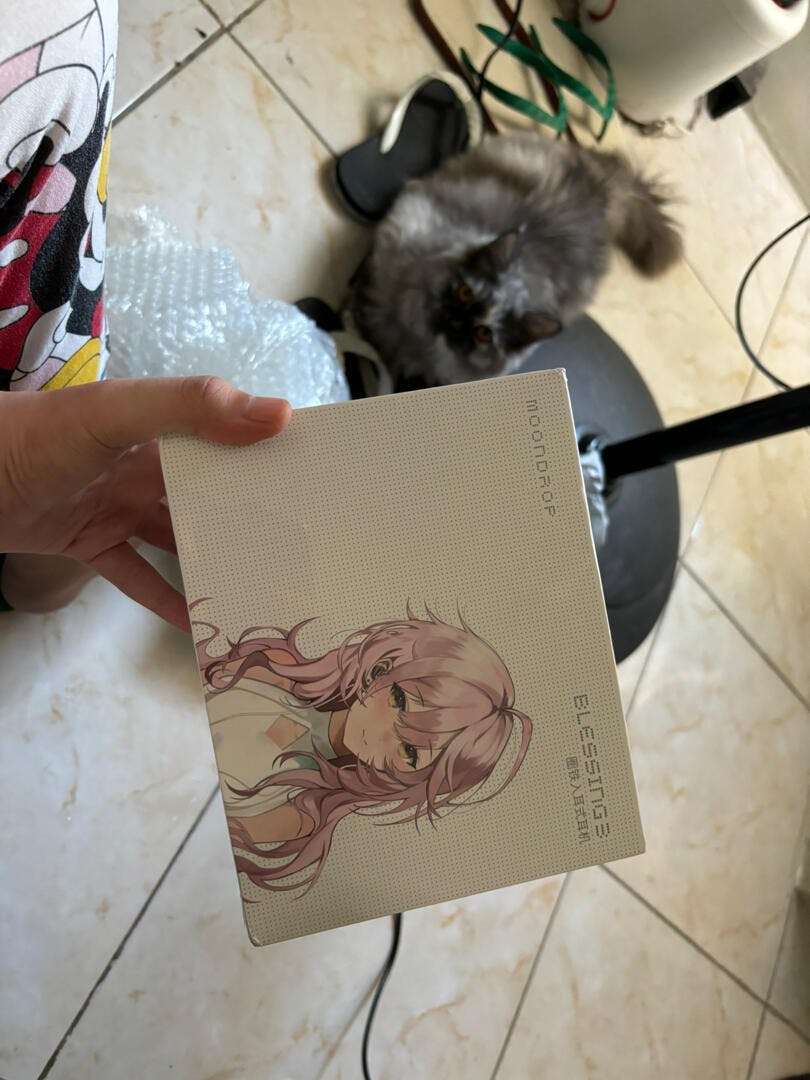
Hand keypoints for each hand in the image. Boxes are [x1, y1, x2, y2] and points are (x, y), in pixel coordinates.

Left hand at [0, 377, 290, 630]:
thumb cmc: (37, 437)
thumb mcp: (116, 412)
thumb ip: (191, 407)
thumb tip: (279, 414)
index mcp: (157, 427)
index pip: (225, 435)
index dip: (265, 449)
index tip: (316, 476)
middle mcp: (143, 465)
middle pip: (208, 492)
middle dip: (249, 513)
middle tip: (300, 542)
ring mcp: (118, 506)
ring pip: (178, 537)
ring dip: (213, 558)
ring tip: (260, 585)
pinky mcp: (92, 543)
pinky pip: (138, 576)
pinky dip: (166, 599)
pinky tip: (199, 624)